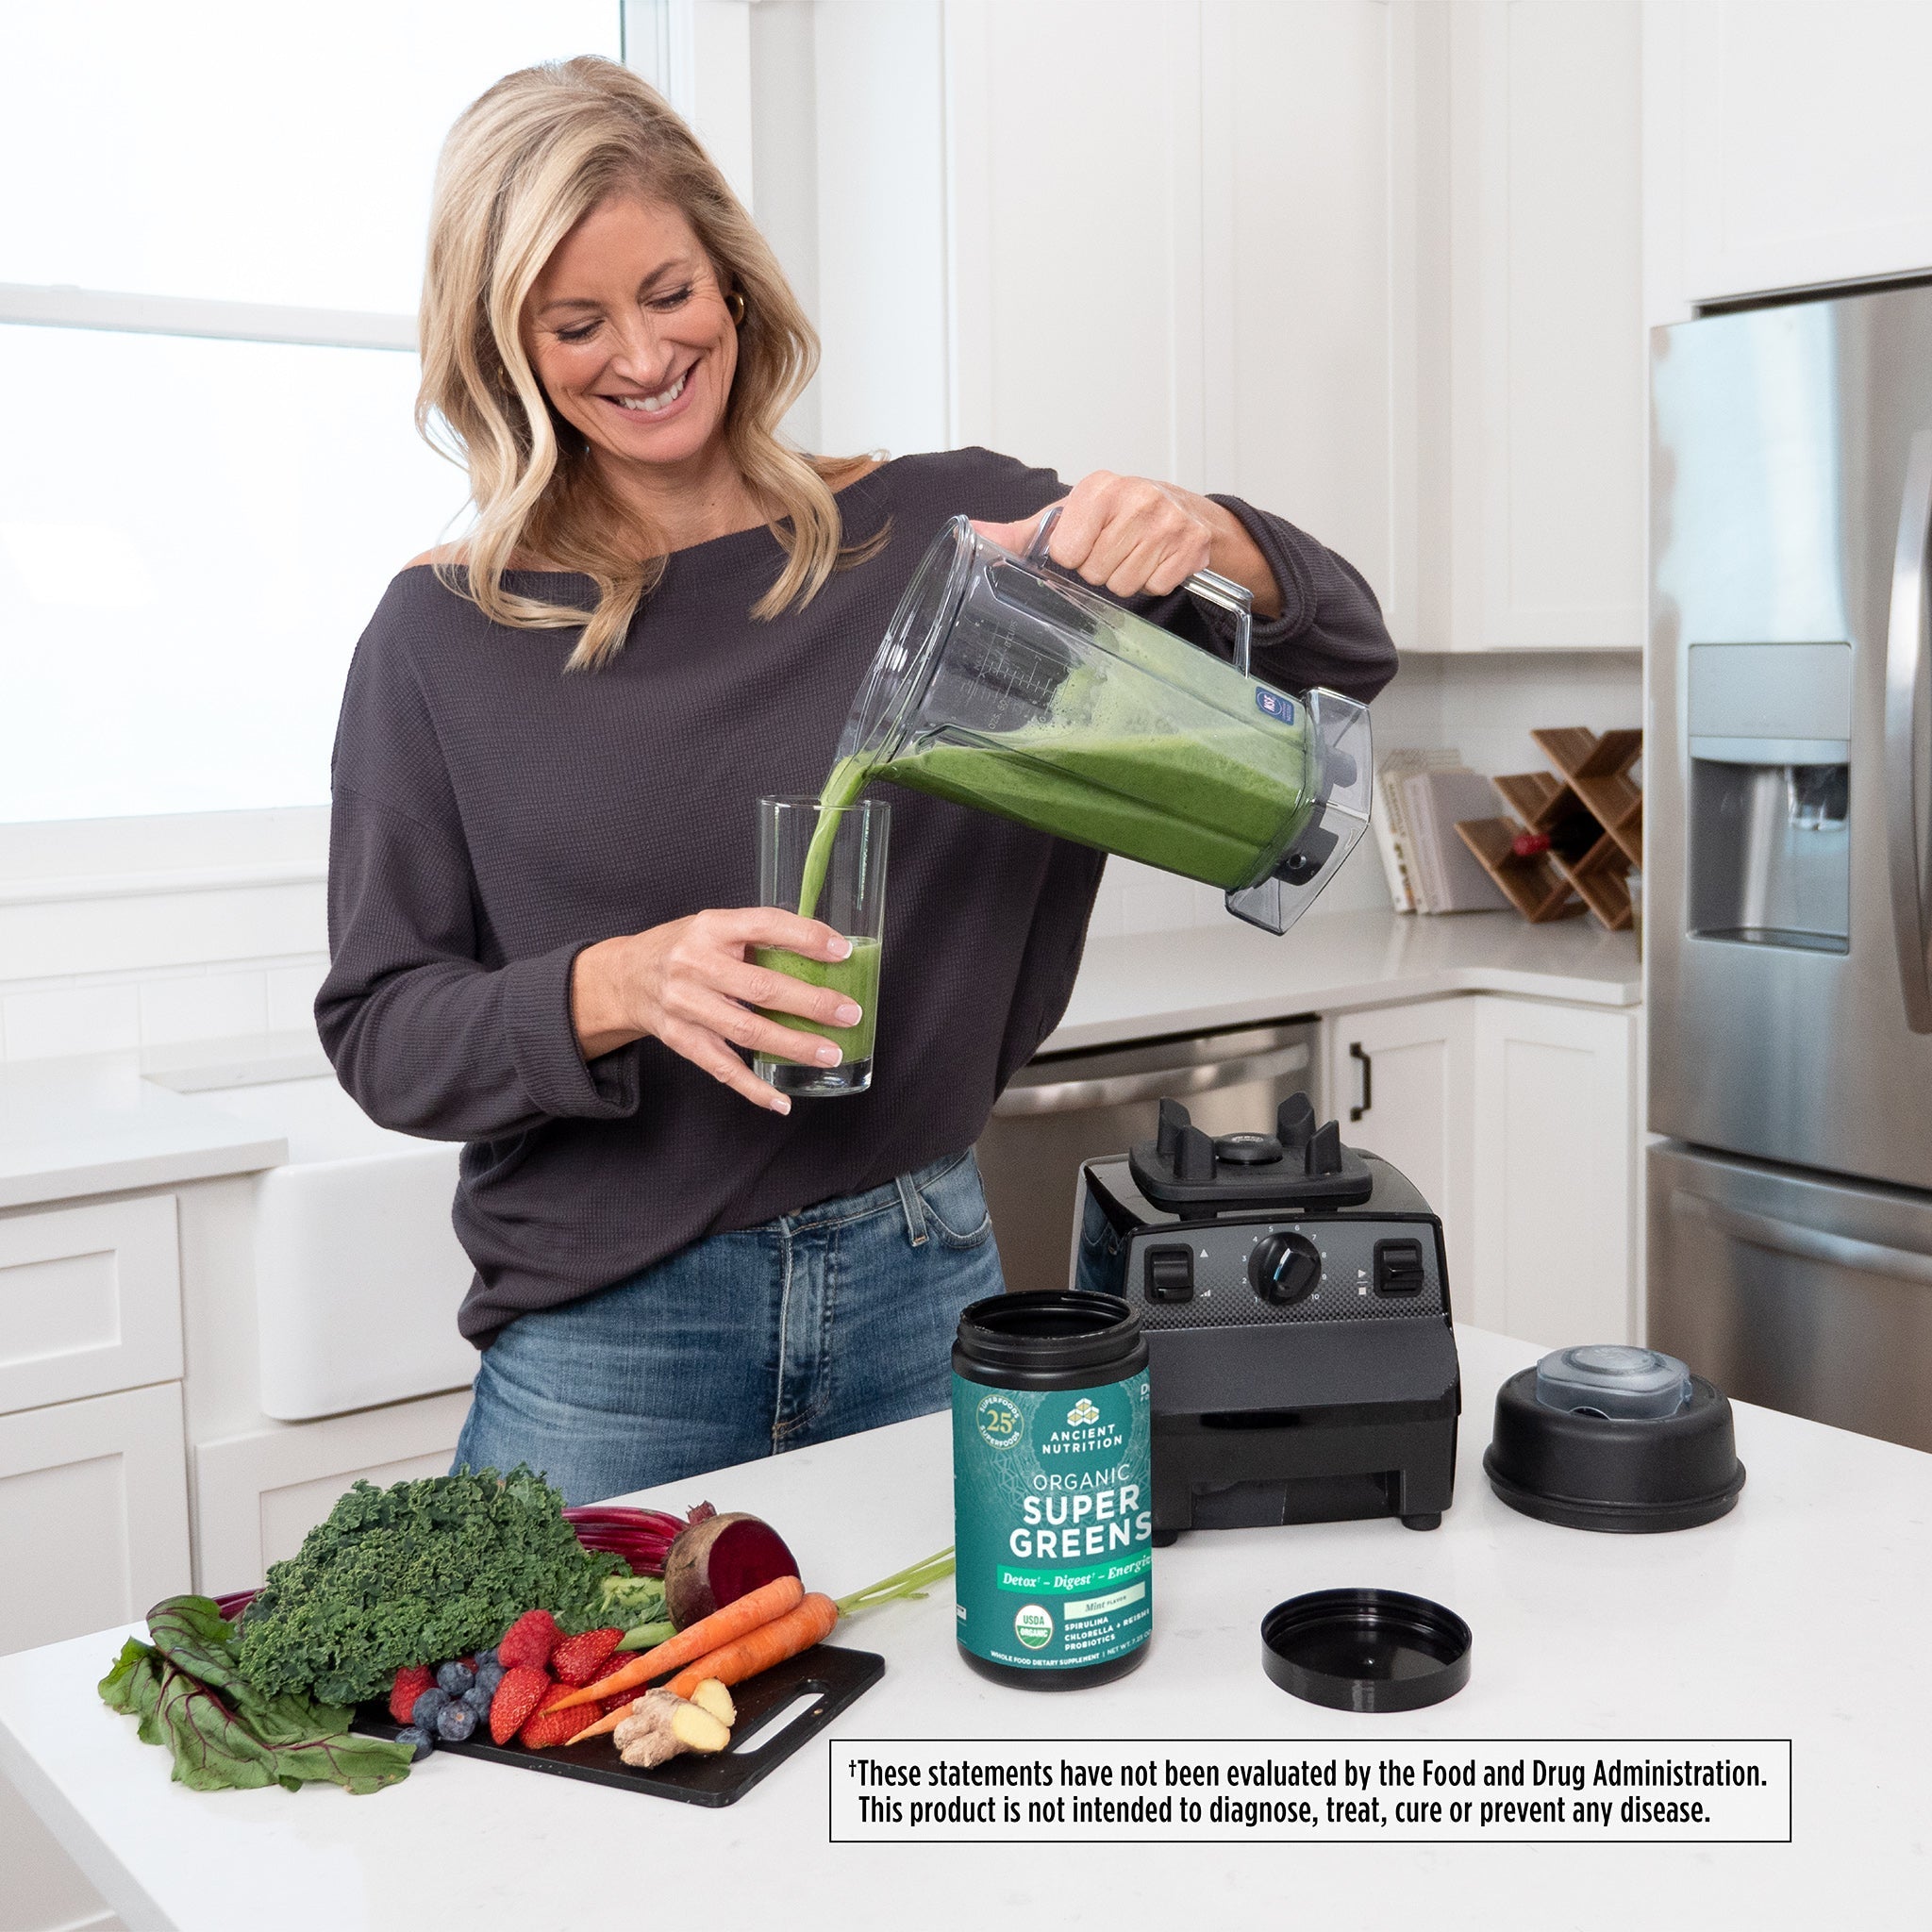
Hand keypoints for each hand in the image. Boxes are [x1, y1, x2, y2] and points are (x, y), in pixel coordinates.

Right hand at [570, 909, 862, 1114]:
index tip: (842, 952)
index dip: (806, 938)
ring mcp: (685, 1006)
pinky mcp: (680, 1039)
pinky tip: (781, 1101)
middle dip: (811, 1003)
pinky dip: (753, 1088)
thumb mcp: (715, 927)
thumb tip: (825, 950)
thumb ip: (759, 936)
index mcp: (710, 927)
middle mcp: (694, 965)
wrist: (625, 977)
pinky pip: (721, 1068)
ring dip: (793, 1046)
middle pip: (761, 988)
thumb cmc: (684, 949)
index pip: (765, 925)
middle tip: (848, 1013)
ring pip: (746, 1032)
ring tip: (830, 1053)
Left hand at [973, 470, 1281, 616]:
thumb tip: (972, 532)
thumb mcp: (1067, 517)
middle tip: (1113, 548)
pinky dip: (1154, 580)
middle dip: (1101, 569)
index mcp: (1098, 488)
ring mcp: (1167, 520)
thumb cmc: (1115, 515)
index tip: (1085, 543)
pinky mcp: (1190, 544)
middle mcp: (1135, 497)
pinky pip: (1156, 585)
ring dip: (1126, 577)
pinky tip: (1156, 559)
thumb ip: (1020, 532)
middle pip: (1095, 571)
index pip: (1066, 551)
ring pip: (1124, 584)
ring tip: (1134, 553)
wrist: (1180, 509)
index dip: (1073, 556)